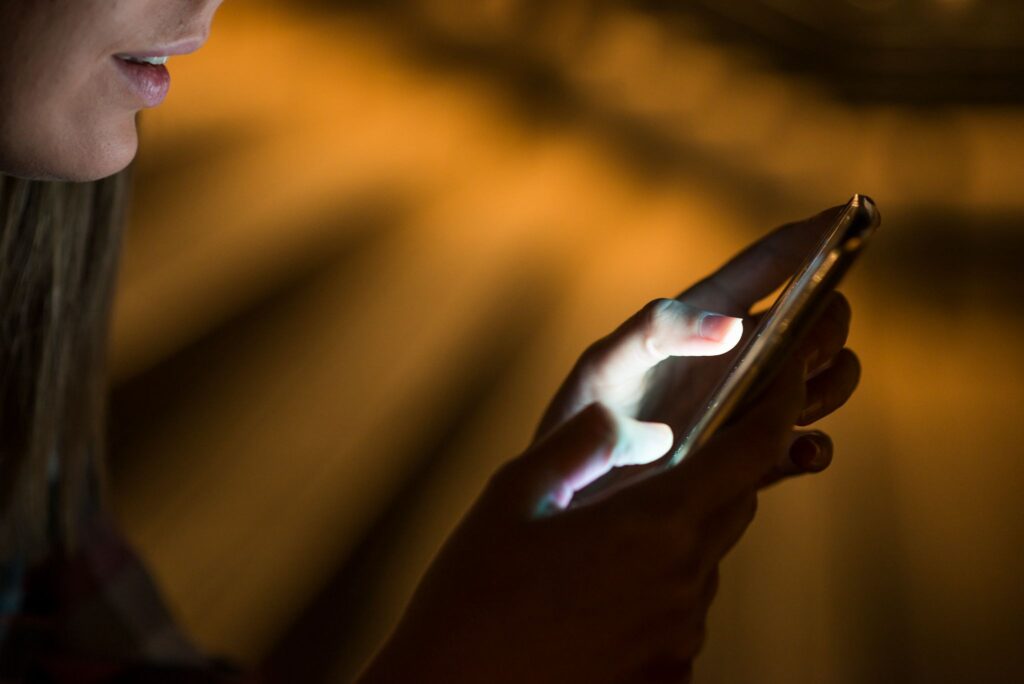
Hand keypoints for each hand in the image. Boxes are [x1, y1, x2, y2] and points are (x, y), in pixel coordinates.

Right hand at [360, 207, 863, 681]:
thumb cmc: (472, 595)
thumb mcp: (512, 498)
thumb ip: (579, 444)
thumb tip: (628, 424)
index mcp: (653, 524)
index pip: (752, 452)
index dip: (780, 403)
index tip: (789, 371)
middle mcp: (684, 580)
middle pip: (734, 503)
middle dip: (719, 469)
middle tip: (671, 455)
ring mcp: (680, 635)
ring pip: (705, 559)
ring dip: (681, 533)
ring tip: (605, 539)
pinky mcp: (669, 674)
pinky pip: (683, 611)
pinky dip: (660, 587)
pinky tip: (598, 594)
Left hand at [536, 206, 860, 492]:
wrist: (577, 491)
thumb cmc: (582, 414)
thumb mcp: (608, 363)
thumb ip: (657, 331)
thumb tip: (732, 327)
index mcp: (707, 314)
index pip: (770, 262)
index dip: (814, 235)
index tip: (855, 217)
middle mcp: (740, 353)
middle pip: (821, 321)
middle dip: (826, 329)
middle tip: (798, 355)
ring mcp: (753, 403)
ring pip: (828, 379)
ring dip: (830, 386)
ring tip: (792, 408)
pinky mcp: (755, 456)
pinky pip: (808, 446)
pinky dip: (816, 449)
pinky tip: (799, 454)